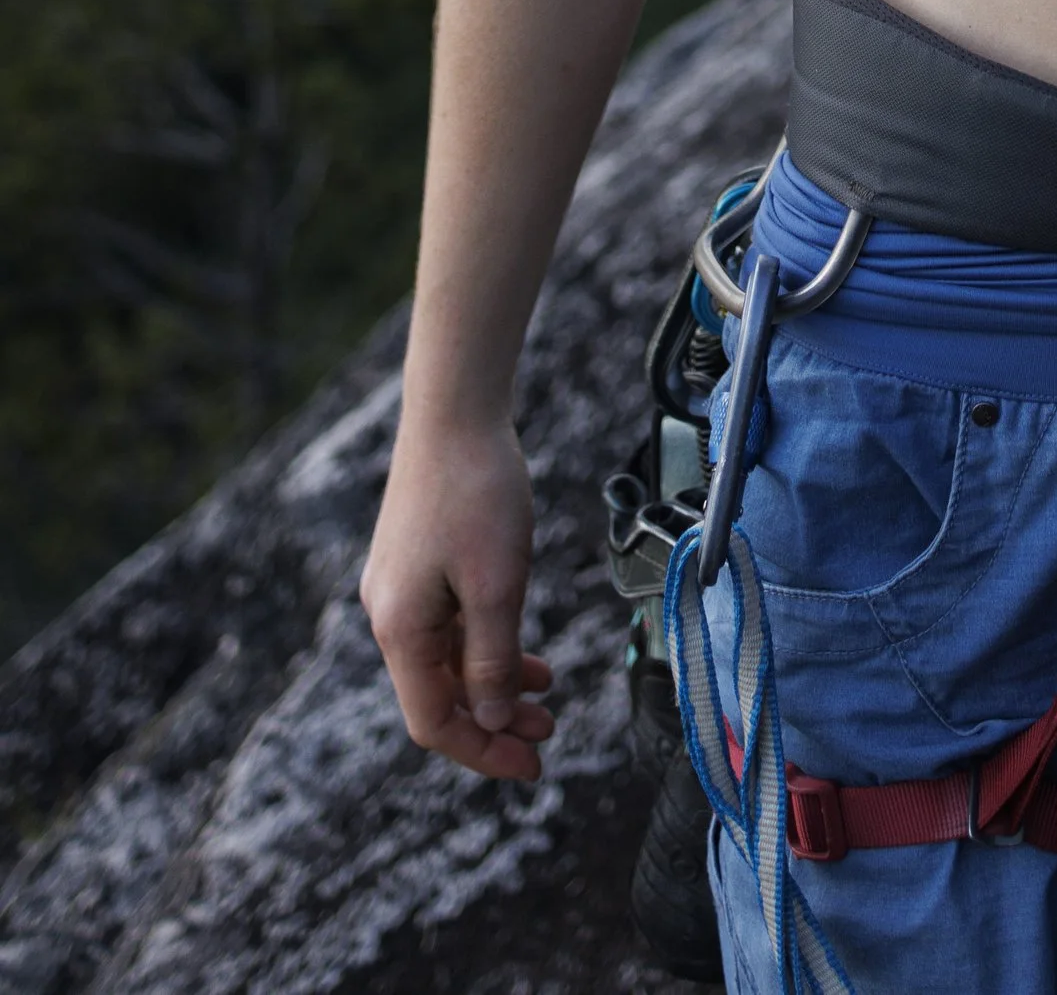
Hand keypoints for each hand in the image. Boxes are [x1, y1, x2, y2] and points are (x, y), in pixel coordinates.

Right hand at [361, 410, 556, 779]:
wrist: (454, 410)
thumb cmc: (477, 492)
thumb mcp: (496, 583)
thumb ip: (492, 659)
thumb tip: (488, 721)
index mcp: (401, 629)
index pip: (434, 721)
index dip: (483, 752)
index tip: (533, 766)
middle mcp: (391, 615)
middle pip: (440, 695)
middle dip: (493, 722)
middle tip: (548, 736)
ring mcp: (402, 587)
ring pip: (448, 660)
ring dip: (495, 683)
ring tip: (546, 695)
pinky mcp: (418, 562)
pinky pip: (450, 625)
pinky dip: (487, 644)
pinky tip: (523, 648)